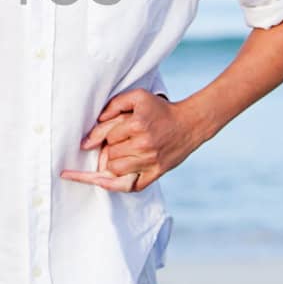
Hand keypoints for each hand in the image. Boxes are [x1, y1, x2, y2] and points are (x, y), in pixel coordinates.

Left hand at [60, 89, 211, 192]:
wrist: (190, 123)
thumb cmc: (161, 109)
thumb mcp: (138, 97)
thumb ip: (115, 104)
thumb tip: (98, 120)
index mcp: (137, 125)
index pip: (108, 136)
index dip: (101, 137)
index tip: (92, 142)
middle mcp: (144, 144)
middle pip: (110, 154)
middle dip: (109, 150)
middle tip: (115, 145)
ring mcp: (151, 161)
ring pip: (116, 170)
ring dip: (112, 164)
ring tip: (118, 157)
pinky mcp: (157, 173)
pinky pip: (130, 186)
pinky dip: (117, 185)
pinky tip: (107, 181)